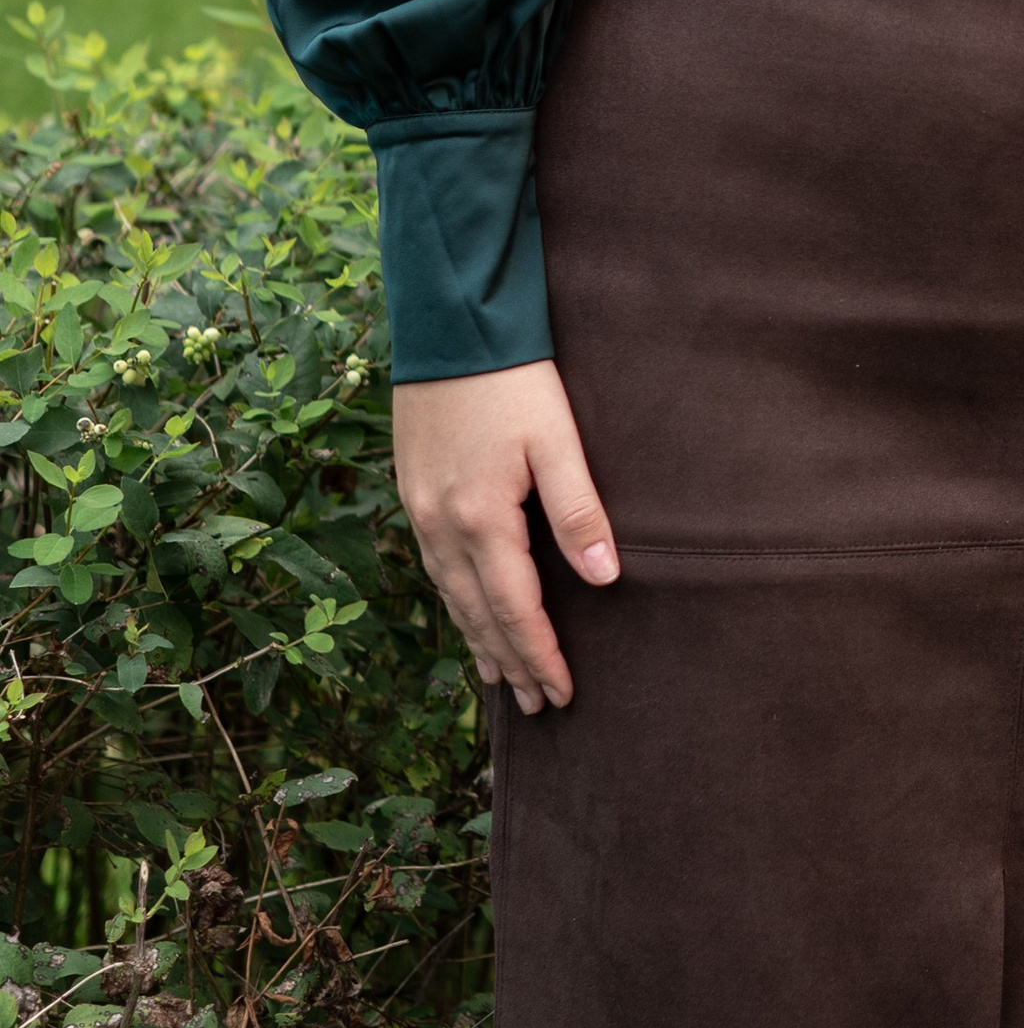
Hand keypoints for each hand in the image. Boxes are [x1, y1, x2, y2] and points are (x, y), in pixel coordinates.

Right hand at [390, 362, 618, 715]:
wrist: (449, 321)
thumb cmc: (514, 377)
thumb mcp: (558, 440)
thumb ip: (580, 512)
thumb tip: (606, 581)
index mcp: (481, 519)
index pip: (515, 610)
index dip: (540, 655)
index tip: (562, 693)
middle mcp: (441, 525)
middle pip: (478, 615)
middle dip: (510, 663)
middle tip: (538, 705)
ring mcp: (420, 510)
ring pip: (451, 596)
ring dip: (479, 640)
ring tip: (503, 680)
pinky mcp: (413, 491)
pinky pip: (435, 568)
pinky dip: (455, 603)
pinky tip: (468, 612)